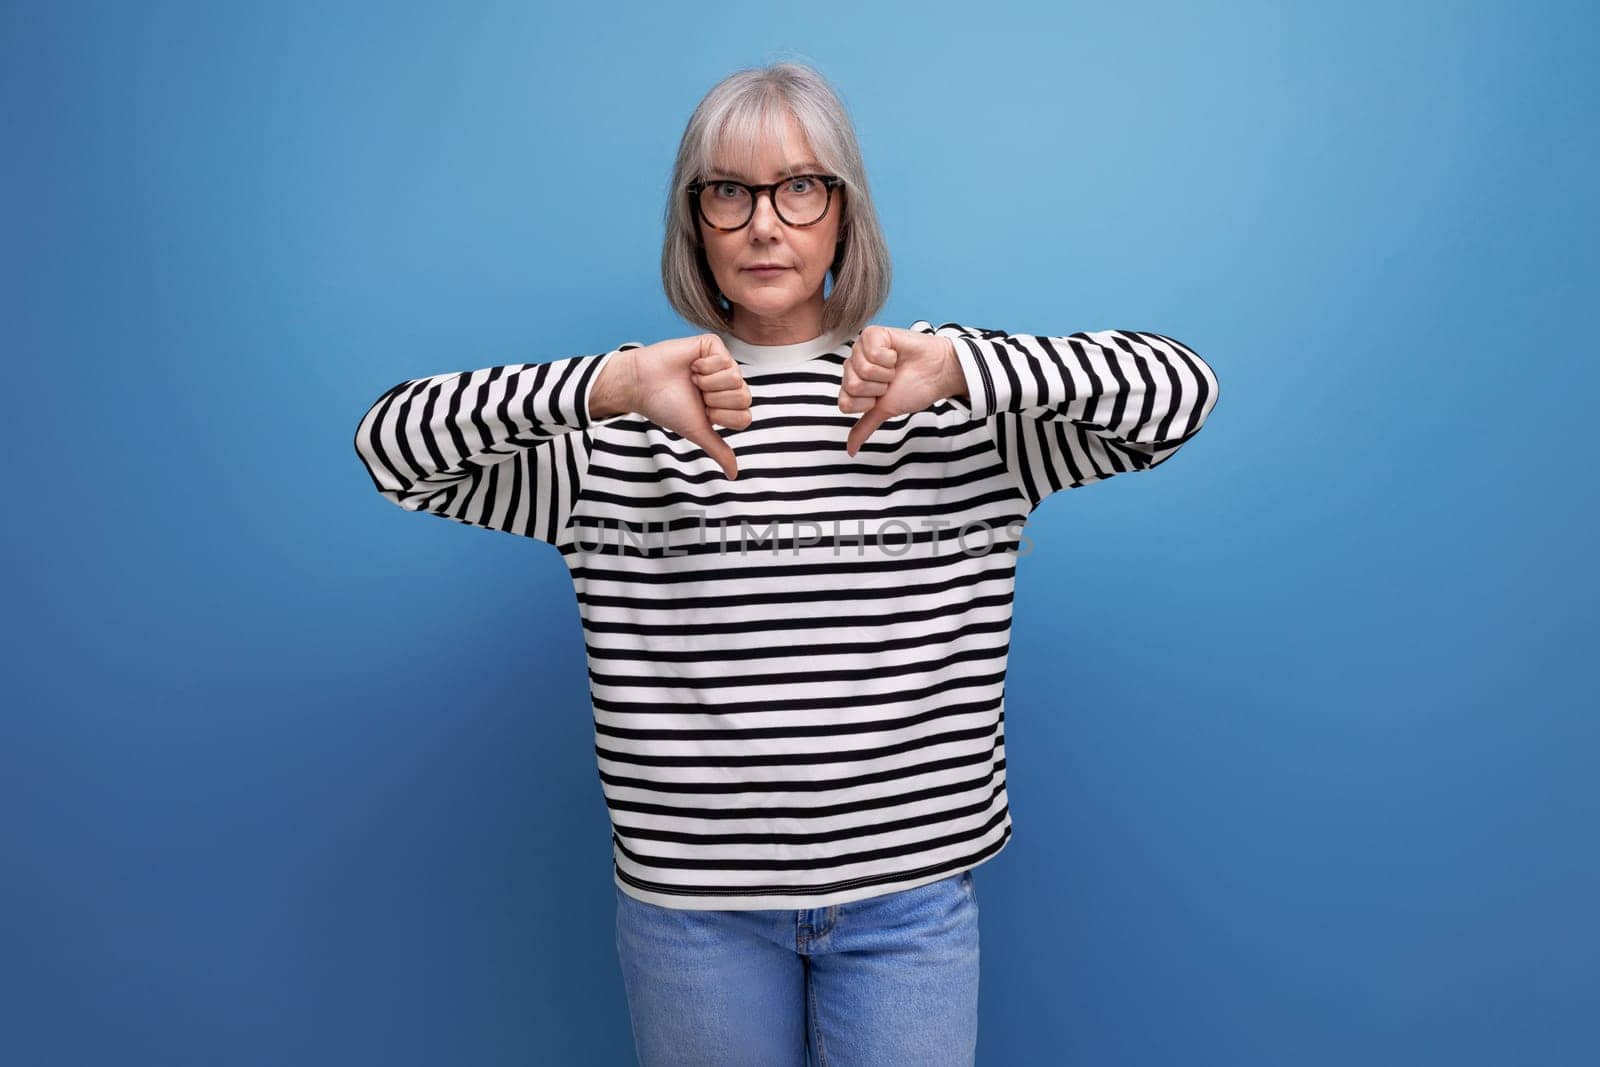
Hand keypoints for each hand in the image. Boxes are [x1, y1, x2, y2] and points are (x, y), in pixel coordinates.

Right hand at [624, 334, 752, 478]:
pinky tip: (691, 366)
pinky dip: (704, 367)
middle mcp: (728, 383)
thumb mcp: (697, 432)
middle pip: (744, 397)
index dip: (721, 418)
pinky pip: (725, 359)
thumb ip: (718, 450)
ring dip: (708, 383)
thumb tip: (734, 475)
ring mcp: (723, 363)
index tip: (702, 412)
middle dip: (714, 400)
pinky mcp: (713, 345)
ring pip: (736, 378)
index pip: (745, 417)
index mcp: (727, 404)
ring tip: (692, 380)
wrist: (643, 386)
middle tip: (696, 395)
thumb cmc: (667, 407)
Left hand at [838, 326, 961, 455]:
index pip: (845, 403)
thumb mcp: (885, 411)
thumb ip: (865, 427)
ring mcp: (861, 348)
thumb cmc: (913, 388)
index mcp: (852, 383)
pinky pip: (872, 352)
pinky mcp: (873, 334)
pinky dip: (889, 357)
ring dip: (885, 373)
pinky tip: (896, 355)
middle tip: (891, 381)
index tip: (883, 396)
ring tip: (894, 368)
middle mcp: (853, 365)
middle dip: (878, 389)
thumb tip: (851, 451)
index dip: (868, 403)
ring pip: (862, 370)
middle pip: (852, 386)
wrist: (937, 372)